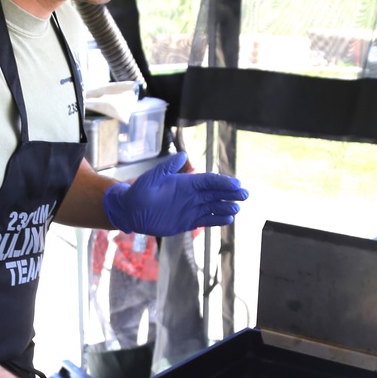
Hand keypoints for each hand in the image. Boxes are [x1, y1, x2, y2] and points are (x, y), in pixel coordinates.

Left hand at [103, 151, 247, 236]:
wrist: (131, 211)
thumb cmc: (139, 192)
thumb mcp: (151, 178)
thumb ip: (167, 168)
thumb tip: (182, 156)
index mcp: (185, 182)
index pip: (208, 181)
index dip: (222, 182)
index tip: (235, 183)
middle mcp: (192, 195)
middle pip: (216, 193)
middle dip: (230, 193)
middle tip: (244, 194)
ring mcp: (191, 208)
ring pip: (213, 207)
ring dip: (226, 207)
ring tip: (236, 209)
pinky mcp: (188, 221)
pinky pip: (206, 220)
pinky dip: (217, 220)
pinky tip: (227, 220)